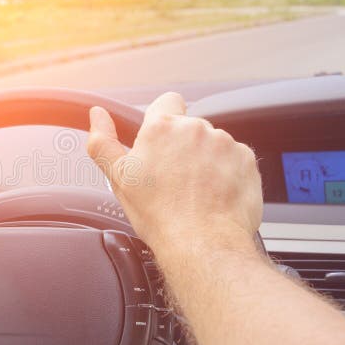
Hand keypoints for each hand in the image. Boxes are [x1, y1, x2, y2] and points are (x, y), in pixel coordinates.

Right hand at [87, 92, 261, 258]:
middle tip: (173, 178)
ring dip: (205, 159)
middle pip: (189, 126)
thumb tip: (97, 116)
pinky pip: (234, 158)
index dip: (162, 122)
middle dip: (182, 146)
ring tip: (196, 190)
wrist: (202, 243)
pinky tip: (215, 193)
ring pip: (212, 143)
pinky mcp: (246, 160)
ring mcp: (224, 143)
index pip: (166, 102)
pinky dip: (227, 172)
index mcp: (161, 127)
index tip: (160, 144)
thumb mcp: (118, 178)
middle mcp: (195, 128)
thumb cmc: (161, 215)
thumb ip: (103, 141)